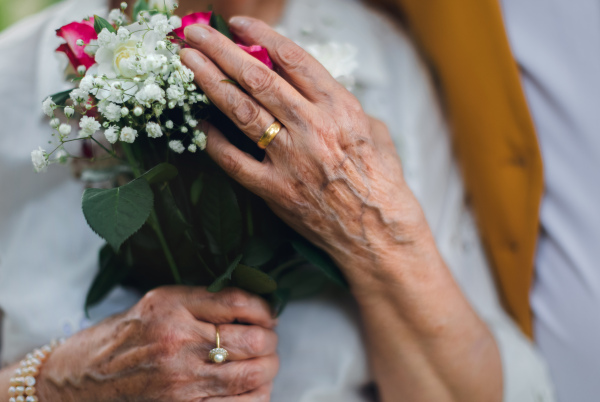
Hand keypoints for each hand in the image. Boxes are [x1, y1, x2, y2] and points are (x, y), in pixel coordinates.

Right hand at [36, 286, 278, 400]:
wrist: (84, 378)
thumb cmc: (127, 335)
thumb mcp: (161, 301)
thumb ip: (205, 299)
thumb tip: (255, 305)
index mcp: (173, 308)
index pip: (240, 303)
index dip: (265, 309)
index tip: (268, 315)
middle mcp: (178, 344)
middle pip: (255, 342)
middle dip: (271, 341)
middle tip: (268, 340)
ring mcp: (182, 383)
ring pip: (253, 377)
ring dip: (268, 369)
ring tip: (263, 363)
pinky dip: (256, 396)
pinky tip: (250, 387)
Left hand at [180, 18, 427, 284]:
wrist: (379, 236)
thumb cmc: (382, 184)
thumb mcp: (376, 132)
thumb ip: (343, 108)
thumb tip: (315, 93)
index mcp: (340, 108)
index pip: (293, 59)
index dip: (261, 36)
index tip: (237, 24)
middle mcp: (313, 128)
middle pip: (258, 78)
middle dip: (222, 51)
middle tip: (195, 35)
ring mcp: (291, 160)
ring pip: (241, 111)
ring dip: (211, 83)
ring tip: (188, 62)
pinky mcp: (275, 191)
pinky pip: (235, 161)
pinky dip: (214, 141)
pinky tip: (200, 124)